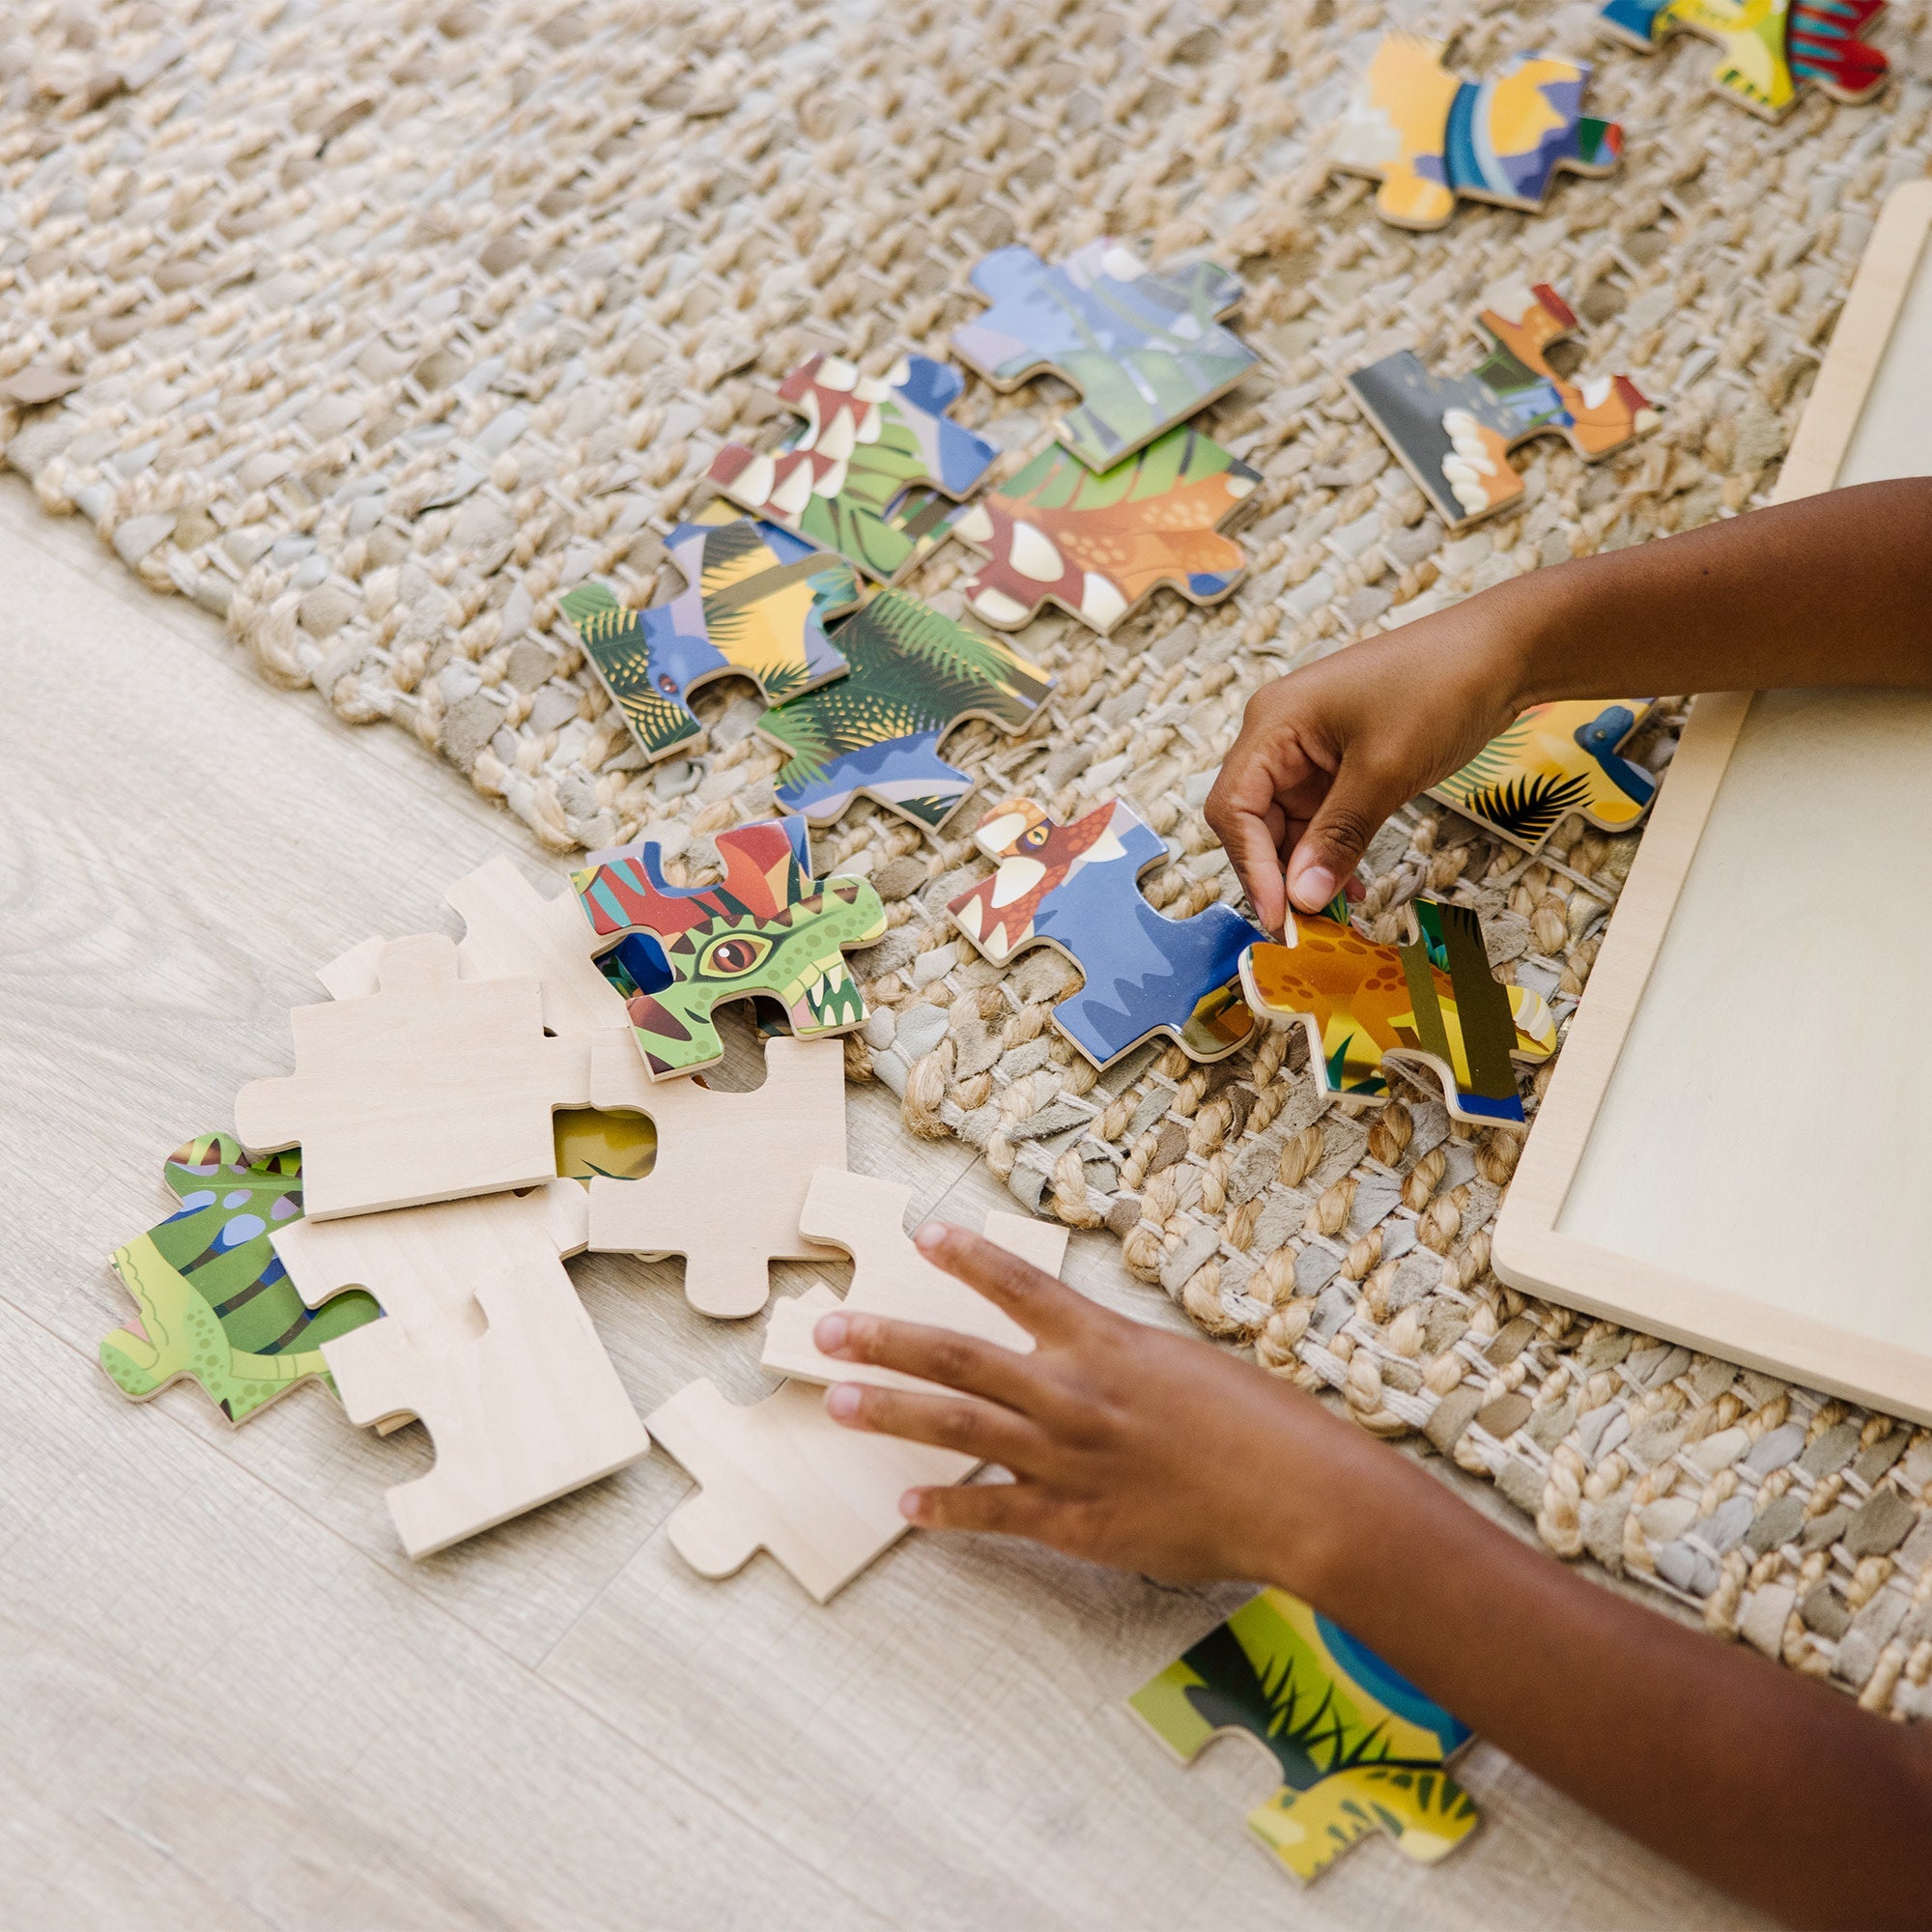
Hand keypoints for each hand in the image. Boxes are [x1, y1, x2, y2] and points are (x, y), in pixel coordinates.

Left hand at [812, 1221, 1383, 1586]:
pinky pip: (996, 1513)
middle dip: (886, 1340)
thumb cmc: (1260, 1424)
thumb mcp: (1185, 1364)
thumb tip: (1084, 1357)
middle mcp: (1073, 1395)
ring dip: (893, 1413)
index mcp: (1106, 1343)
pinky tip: (906, 1506)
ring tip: (839, 1402)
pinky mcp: (1076, 1523)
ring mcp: (1068, 1461)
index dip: (967, 1258)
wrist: (1299, 1496)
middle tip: (826, 1330)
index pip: (1019, 1285)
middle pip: (958, 1358)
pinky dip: (947, 1509)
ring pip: (959, 1429)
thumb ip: (1122, 1361)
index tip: (922, 1235)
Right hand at [1205, 595, 1528, 931]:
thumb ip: (1339, 836)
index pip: (1233, 808)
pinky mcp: (1338, 762)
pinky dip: (1332, 852)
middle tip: (1308, 927)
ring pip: (1286, 826)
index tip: (1282, 916)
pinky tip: (1355, 883)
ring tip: (1336, 913)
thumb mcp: (1386, 770)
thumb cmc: (1441, 686)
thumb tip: (1304, 897)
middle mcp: (1278, 735)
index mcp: (1273, 723)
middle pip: (1253, 821)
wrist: (1502, 650)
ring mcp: (1308, 749)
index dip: (1252, 867)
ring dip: (1307, 870)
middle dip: (1278, 874)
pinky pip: (1320, 818)